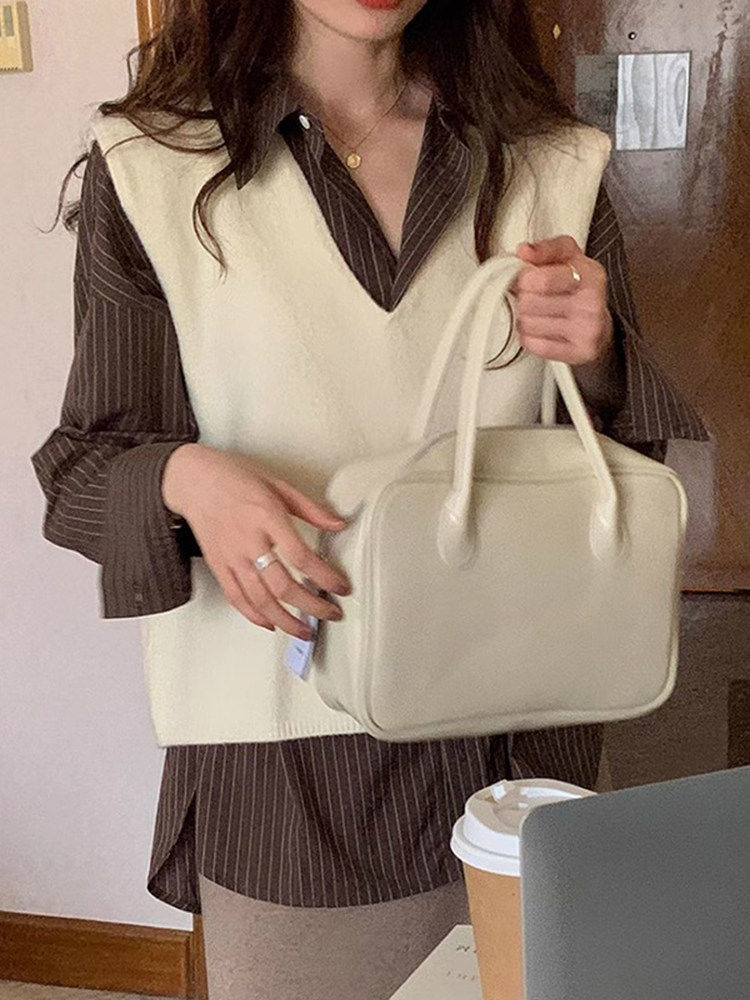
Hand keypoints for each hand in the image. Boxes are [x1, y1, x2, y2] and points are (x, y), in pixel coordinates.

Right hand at [162, 444, 349, 639]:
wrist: (193, 480)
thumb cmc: (233, 478)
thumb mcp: (278, 484)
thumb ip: (310, 508)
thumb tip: (338, 523)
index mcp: (267, 517)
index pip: (301, 557)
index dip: (325, 577)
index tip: (340, 587)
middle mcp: (248, 540)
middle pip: (282, 586)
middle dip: (311, 606)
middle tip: (329, 614)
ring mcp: (231, 557)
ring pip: (259, 600)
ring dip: (286, 620)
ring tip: (304, 630)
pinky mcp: (218, 566)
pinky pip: (237, 598)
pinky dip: (255, 616)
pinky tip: (271, 623)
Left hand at [511, 236, 613, 364]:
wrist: (599, 324)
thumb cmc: (577, 288)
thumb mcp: (568, 258)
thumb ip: (545, 249)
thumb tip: (524, 251)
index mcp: (589, 273)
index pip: (542, 280)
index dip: (524, 279)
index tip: (525, 279)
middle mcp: (591, 301)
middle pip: (529, 302)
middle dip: (523, 298)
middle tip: (532, 297)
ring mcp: (588, 329)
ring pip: (528, 324)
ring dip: (525, 319)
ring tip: (538, 313)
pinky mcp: (580, 352)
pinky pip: (535, 345)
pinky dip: (530, 338)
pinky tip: (540, 330)